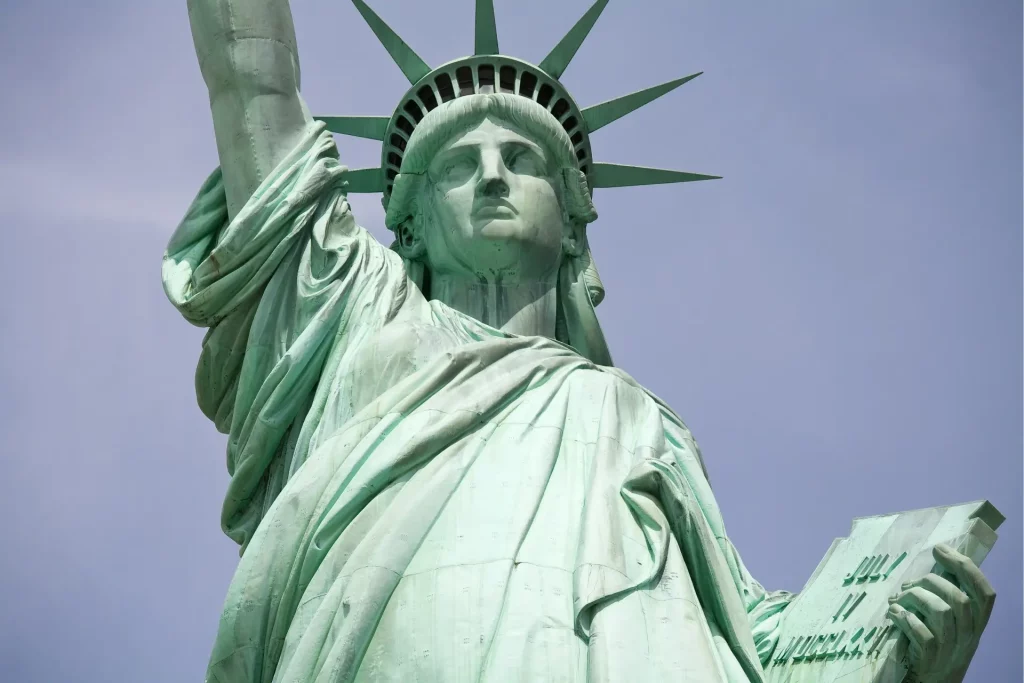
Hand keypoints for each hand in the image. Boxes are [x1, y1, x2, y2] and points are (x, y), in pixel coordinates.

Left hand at [886, 543, 995, 682]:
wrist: (929, 681)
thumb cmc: (933, 643)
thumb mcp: (947, 621)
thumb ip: (943, 597)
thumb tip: (927, 565)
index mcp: (976, 623)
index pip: (985, 593)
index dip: (965, 567)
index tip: (940, 549)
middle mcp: (969, 637)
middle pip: (959, 598)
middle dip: (930, 581)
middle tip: (908, 585)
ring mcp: (951, 650)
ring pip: (941, 612)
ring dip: (914, 598)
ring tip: (897, 600)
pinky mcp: (930, 661)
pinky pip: (923, 635)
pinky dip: (906, 619)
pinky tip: (894, 614)